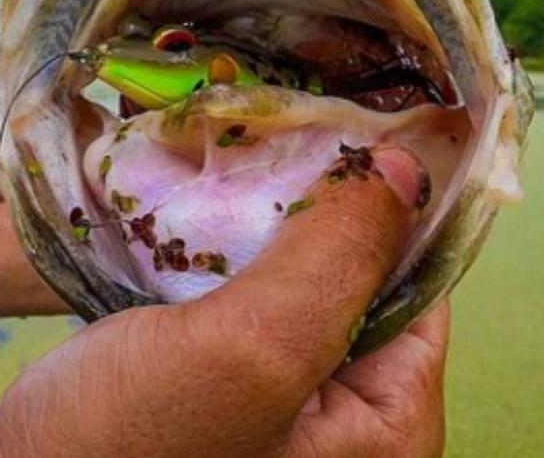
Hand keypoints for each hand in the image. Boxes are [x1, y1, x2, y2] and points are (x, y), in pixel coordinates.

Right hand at [0, 146, 448, 456]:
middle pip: (355, 275)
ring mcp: (275, 403)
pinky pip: (235, 297)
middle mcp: (344, 422)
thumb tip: (410, 167)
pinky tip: (184, 202)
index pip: (420, 283)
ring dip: (256, 215)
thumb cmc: (122, 454)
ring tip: (223, 148)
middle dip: (313, 200)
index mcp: (386, 429)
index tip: (345, 120)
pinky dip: (214, 247)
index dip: (387, 199)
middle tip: (271, 124)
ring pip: (289, 276)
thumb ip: (336, 259)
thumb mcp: (249, 349)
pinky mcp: (213, 386)